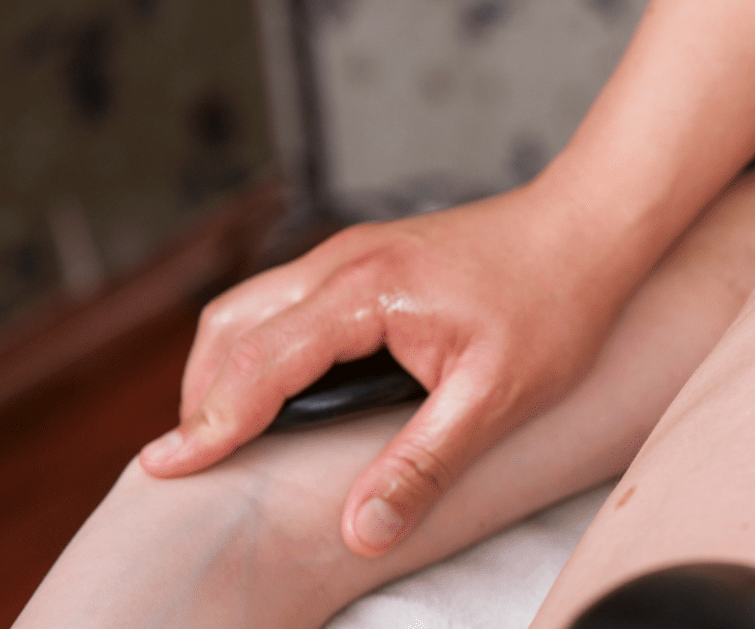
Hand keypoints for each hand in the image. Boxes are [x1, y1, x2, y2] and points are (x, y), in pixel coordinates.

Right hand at [138, 183, 623, 556]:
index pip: (259, 363)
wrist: (590, 226)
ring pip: (253, 306)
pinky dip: (262, 345)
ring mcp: (354, 253)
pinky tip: (284, 388)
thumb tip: (364, 528)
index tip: (164, 469)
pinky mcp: (368, 259)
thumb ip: (426, 464)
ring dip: (228, 367)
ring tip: (228, 433)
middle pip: (233, 325)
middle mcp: (345, 261)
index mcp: (368, 291)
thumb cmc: (554, 301)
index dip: (209, 423)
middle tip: (195, 461)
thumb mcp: (497, 397)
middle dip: (204, 396)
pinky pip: (287, 299)